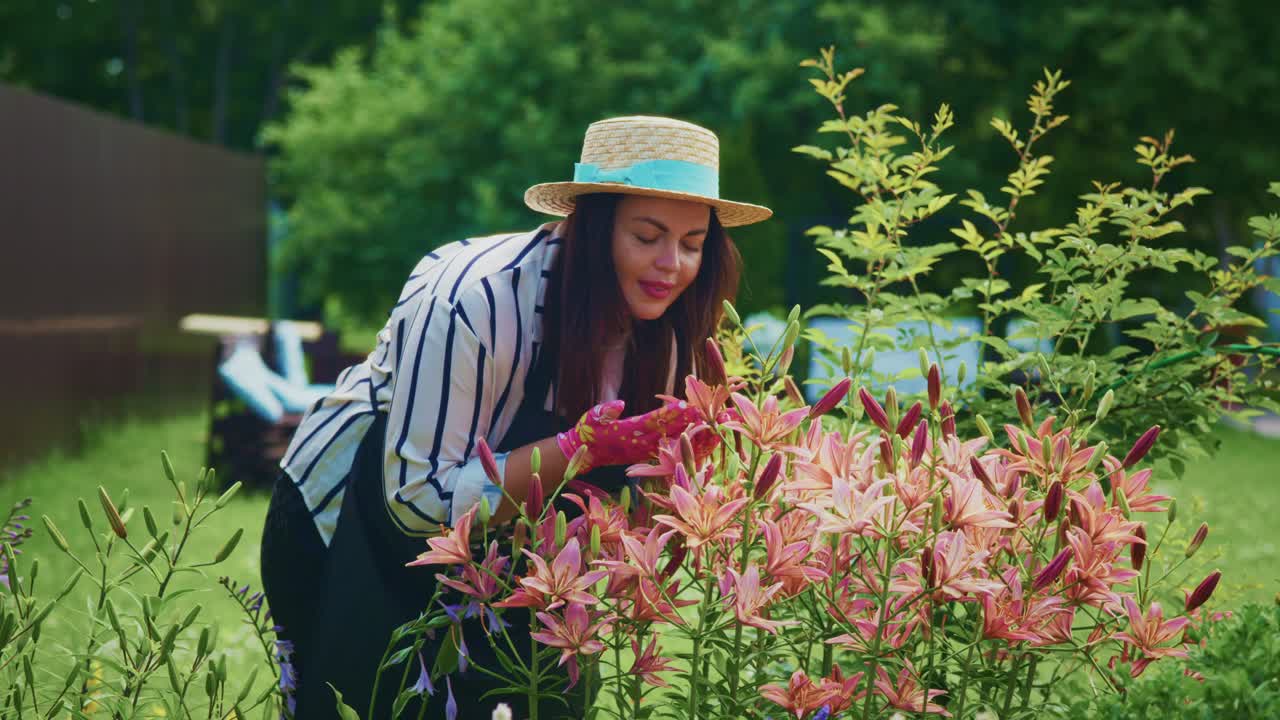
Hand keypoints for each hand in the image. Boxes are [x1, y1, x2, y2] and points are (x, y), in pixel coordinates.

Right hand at [557, 398, 703, 474]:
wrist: (587, 455)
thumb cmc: (588, 432)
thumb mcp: (591, 418)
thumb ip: (604, 412)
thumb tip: (619, 404)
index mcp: (627, 432)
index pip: (652, 422)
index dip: (670, 414)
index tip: (686, 405)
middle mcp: (641, 444)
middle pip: (671, 432)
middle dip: (691, 423)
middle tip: (712, 414)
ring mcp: (647, 451)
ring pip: (676, 442)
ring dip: (697, 434)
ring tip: (718, 424)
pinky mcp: (650, 454)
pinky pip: (674, 450)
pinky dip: (691, 445)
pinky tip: (708, 438)